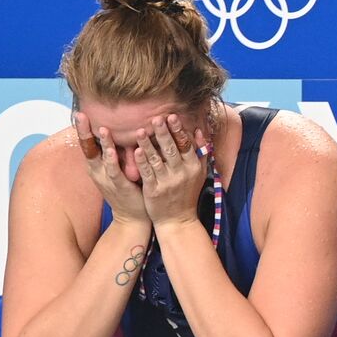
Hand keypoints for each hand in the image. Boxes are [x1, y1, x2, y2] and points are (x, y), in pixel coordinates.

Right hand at [74, 112, 147, 226]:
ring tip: (100, 128)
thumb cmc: (127, 189)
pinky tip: (113, 150)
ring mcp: (107, 180)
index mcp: (97, 165)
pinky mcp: (119, 187)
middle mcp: (98, 171)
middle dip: (84, 131)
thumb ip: (116, 152)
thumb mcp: (117, 168)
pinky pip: (114, 172)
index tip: (80, 111)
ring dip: (102, 143)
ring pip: (102, 158)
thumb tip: (118, 132)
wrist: (133, 218)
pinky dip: (112, 160)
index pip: (88, 143)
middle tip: (80, 114)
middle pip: (88, 147)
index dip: (83, 128)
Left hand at [133, 115, 208, 229]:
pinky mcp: (154, 191)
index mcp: (193, 168)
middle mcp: (182, 174)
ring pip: (157, 159)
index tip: (171, 116)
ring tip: (140, 130)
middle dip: (163, 133)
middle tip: (156, 118)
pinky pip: (147, 173)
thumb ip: (200, 152)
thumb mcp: (199, 173)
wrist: (177, 220)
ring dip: (148, 144)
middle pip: (172, 150)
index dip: (178, 130)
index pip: (186, 145)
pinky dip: (142, 161)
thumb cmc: (187, 194)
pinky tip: (136, 150)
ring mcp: (167, 183)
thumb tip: (199, 131)